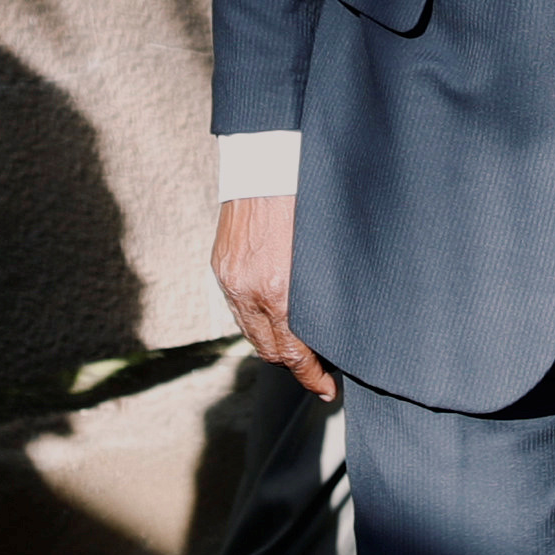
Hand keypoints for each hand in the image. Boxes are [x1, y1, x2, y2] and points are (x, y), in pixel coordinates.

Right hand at [212, 193, 331, 399]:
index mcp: (281, 291)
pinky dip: (256, 320)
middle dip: (295, 365)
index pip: (295, 353)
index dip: (312, 376)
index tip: (327, 389)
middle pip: (271, 351)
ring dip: (274, 344)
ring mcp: (232, 281)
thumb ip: (323, 290)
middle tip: (318, 368)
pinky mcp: (222, 269)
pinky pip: (237, 310)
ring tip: (297, 344)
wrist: (267, 165)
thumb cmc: (307, 203)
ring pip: (251, 334)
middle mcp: (251, 292)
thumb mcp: (323, 253)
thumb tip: (332, 320)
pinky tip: (274, 315)